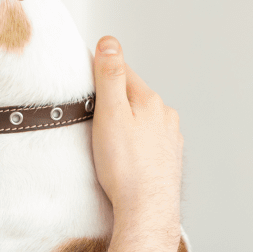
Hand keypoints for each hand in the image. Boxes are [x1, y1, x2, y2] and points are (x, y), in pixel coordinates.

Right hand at [91, 37, 182, 233]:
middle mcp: (164, 116)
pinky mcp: (167, 161)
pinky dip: (134, 147)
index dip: (100, 74)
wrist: (146, 209)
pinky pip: (147, 144)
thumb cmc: (125, 167)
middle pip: (133, 98)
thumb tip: (109, 42)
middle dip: (113, 104)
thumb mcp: (110, 114)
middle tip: (91, 121)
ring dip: (126, 126)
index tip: (83, 82)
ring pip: (142, 122)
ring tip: (107, 145)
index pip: (122, 73)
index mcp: (150, 101)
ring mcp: (169, 139)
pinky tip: (124, 161)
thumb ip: (110, 77)